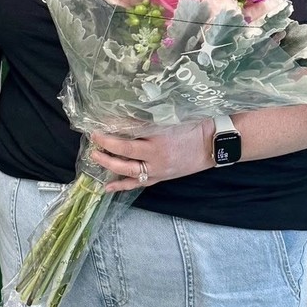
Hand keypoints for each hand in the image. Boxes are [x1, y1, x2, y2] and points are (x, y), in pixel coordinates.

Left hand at [90, 122, 212, 192]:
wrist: (213, 144)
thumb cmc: (194, 126)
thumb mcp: (170, 118)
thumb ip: (147, 120)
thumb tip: (122, 118)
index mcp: (158, 140)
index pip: (128, 139)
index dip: (111, 136)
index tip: (98, 129)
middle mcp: (156, 158)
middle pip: (125, 157)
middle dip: (106, 151)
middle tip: (92, 143)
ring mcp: (159, 171)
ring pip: (129, 173)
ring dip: (110, 166)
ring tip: (95, 159)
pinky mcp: (161, 177)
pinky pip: (139, 183)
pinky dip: (122, 186)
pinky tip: (107, 187)